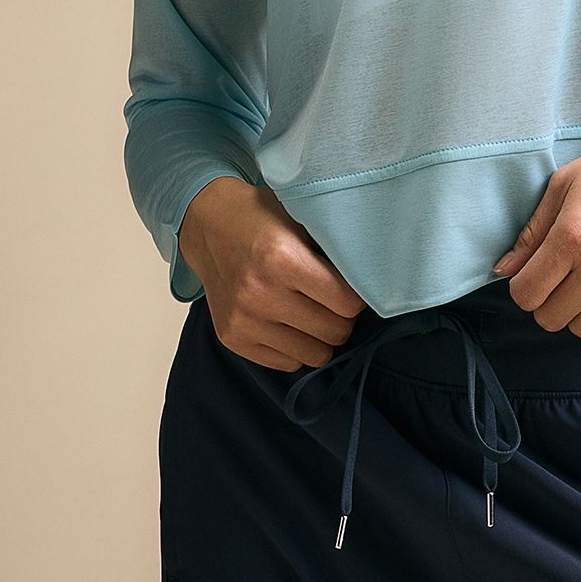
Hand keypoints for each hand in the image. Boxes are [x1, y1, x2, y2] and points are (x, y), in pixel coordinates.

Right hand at [181, 177, 367, 370]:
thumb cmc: (263, 217)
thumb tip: (373, 283)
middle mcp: (260, 295)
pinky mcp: (232, 339)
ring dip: (320, 336)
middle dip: (342, 317)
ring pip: (314, 356)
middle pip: (335, 332)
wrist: (208, 225)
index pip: (347, 304)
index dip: (357, 296)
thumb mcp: (301, 218)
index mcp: (282, 259)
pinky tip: (288, 321)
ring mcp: (243, 321)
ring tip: (312, 312)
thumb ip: (332, 251)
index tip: (351, 287)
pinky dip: (295, 347)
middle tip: (332, 300)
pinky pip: (287, 363)